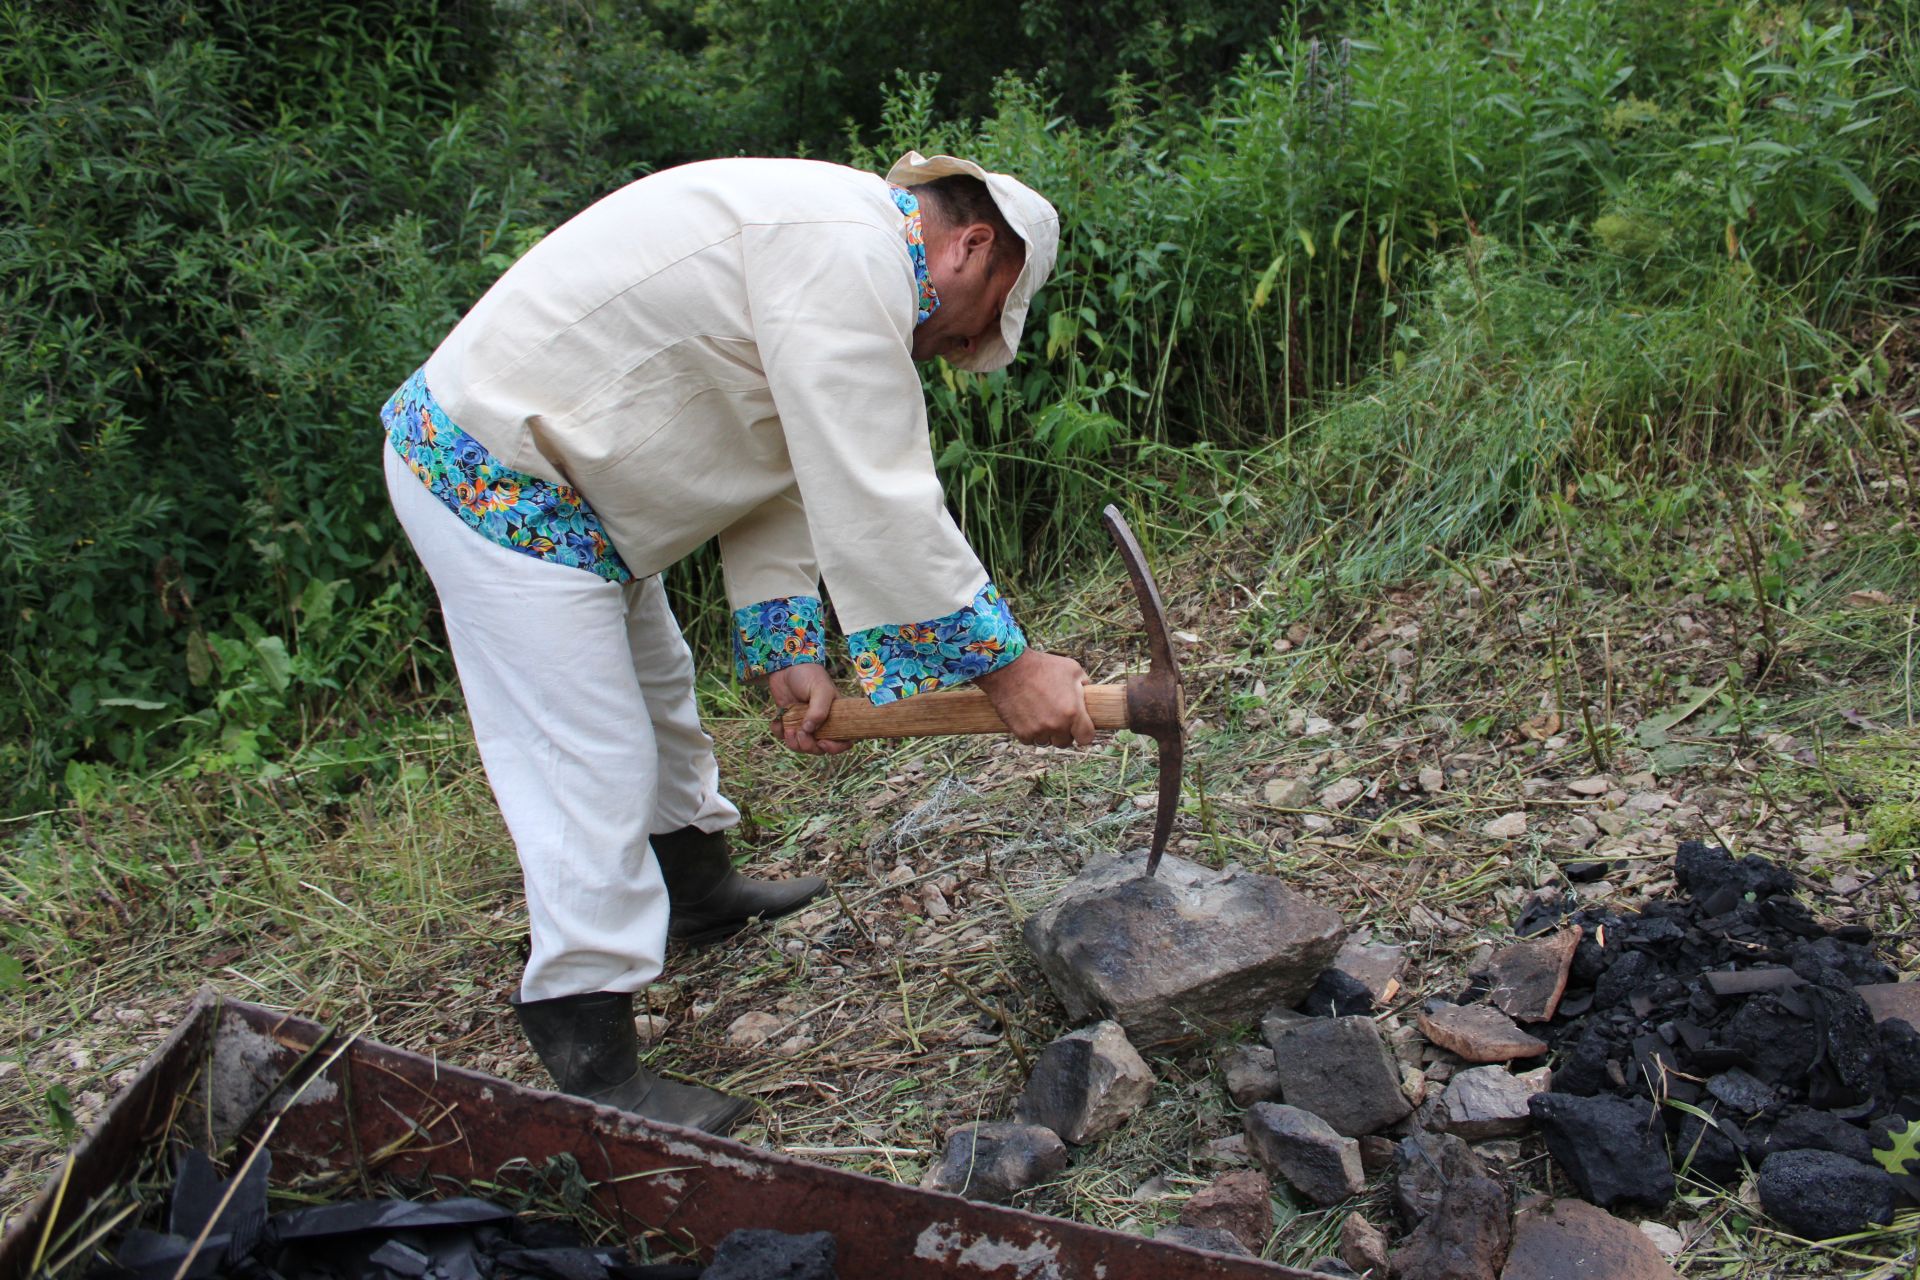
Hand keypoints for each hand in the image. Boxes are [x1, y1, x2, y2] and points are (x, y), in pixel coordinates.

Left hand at [767, 663, 852, 754]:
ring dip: (793, 742)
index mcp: (835, 717)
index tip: (822, 742)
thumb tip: (810, 730)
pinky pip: (783, 737)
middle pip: (818, 749)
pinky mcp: (788, 722)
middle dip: (808, 745)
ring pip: (800, 746)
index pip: (843, 741)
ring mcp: (804, 724)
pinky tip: (778, 720)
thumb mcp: (820, 689)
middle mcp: (821, 724)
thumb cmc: (809, 674)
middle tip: (800, 732)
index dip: (835, 748)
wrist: (786, 665)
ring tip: (788, 727)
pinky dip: (778, 732)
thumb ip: (819, 710)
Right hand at [972, 649, 1094, 747]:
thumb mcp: (1072, 669)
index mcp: (1073, 712)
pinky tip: (1028, 716)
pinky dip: (1030, 732)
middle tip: (1057, 717)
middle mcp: (1057, 725)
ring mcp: (1038, 731)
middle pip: (1065, 742)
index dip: (1084, 733)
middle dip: (1063, 732)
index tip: (1079, 728)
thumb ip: (1085, 685)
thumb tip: (1090, 696)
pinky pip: (1030, 740)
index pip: (1086, 738)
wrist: (1008, 668)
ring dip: (1045, 733)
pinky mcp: (1021, 733)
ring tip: (1040, 714)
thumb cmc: (1042, 666)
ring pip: (1046, 742)